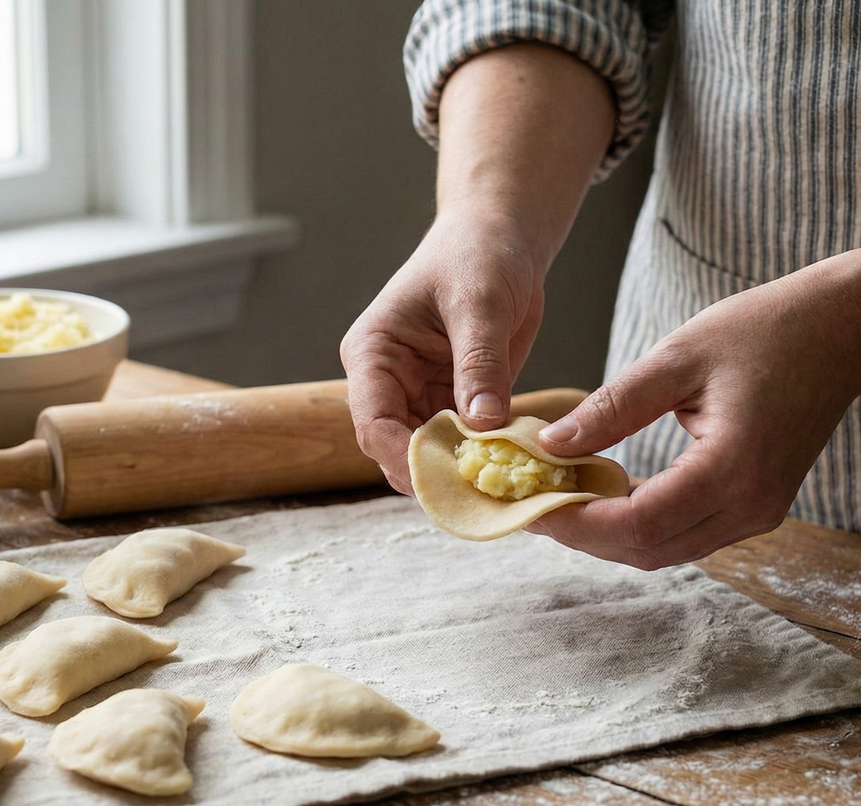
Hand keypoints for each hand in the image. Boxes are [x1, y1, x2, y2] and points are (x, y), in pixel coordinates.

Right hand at [340, 212, 544, 493]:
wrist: (501, 238)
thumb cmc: (477, 254)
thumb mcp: (480, 303)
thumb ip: (478, 363)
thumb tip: (481, 424)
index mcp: (372, 354)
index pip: (372, 422)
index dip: (401, 455)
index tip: (443, 477)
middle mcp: (387, 383)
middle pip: (395, 449)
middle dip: (433, 472)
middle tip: (479, 489)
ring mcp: (418, 396)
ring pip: (428, 454)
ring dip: (460, 471)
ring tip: (499, 482)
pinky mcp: (453, 403)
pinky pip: (462, 445)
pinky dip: (483, 458)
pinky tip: (512, 466)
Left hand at [527, 251, 860, 568]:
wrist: (839, 327)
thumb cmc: (765, 330)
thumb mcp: (677, 359)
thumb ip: (611, 408)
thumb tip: (551, 445)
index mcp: (731, 471)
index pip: (636, 525)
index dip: (574, 524)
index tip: (526, 506)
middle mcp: (749, 506)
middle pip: (646, 550)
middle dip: (581, 536)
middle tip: (529, 506)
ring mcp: (757, 511)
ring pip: (664, 549)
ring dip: (607, 534)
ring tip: (555, 499)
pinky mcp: (754, 503)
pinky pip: (684, 532)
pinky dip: (637, 523)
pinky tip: (600, 493)